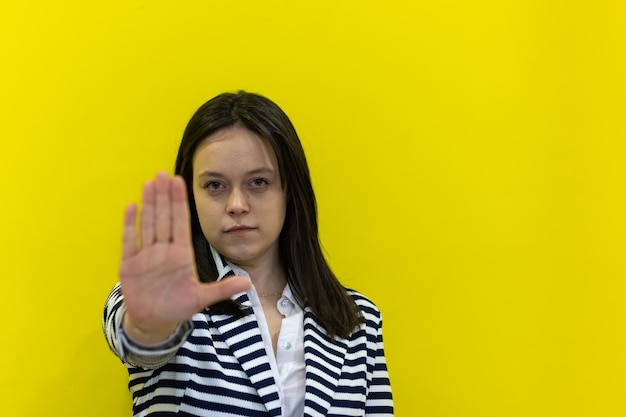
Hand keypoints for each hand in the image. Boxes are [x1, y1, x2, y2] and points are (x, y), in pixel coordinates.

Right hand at [119, 171, 249, 343]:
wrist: (154, 322)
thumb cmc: (178, 306)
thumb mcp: (201, 298)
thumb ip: (222, 289)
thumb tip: (249, 284)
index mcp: (182, 254)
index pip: (181, 222)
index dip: (180, 202)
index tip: (180, 181)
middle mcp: (164, 250)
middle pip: (164, 217)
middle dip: (164, 196)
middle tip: (163, 173)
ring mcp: (146, 256)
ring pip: (148, 223)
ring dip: (148, 204)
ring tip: (149, 183)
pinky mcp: (130, 264)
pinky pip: (130, 240)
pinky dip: (130, 225)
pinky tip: (131, 207)